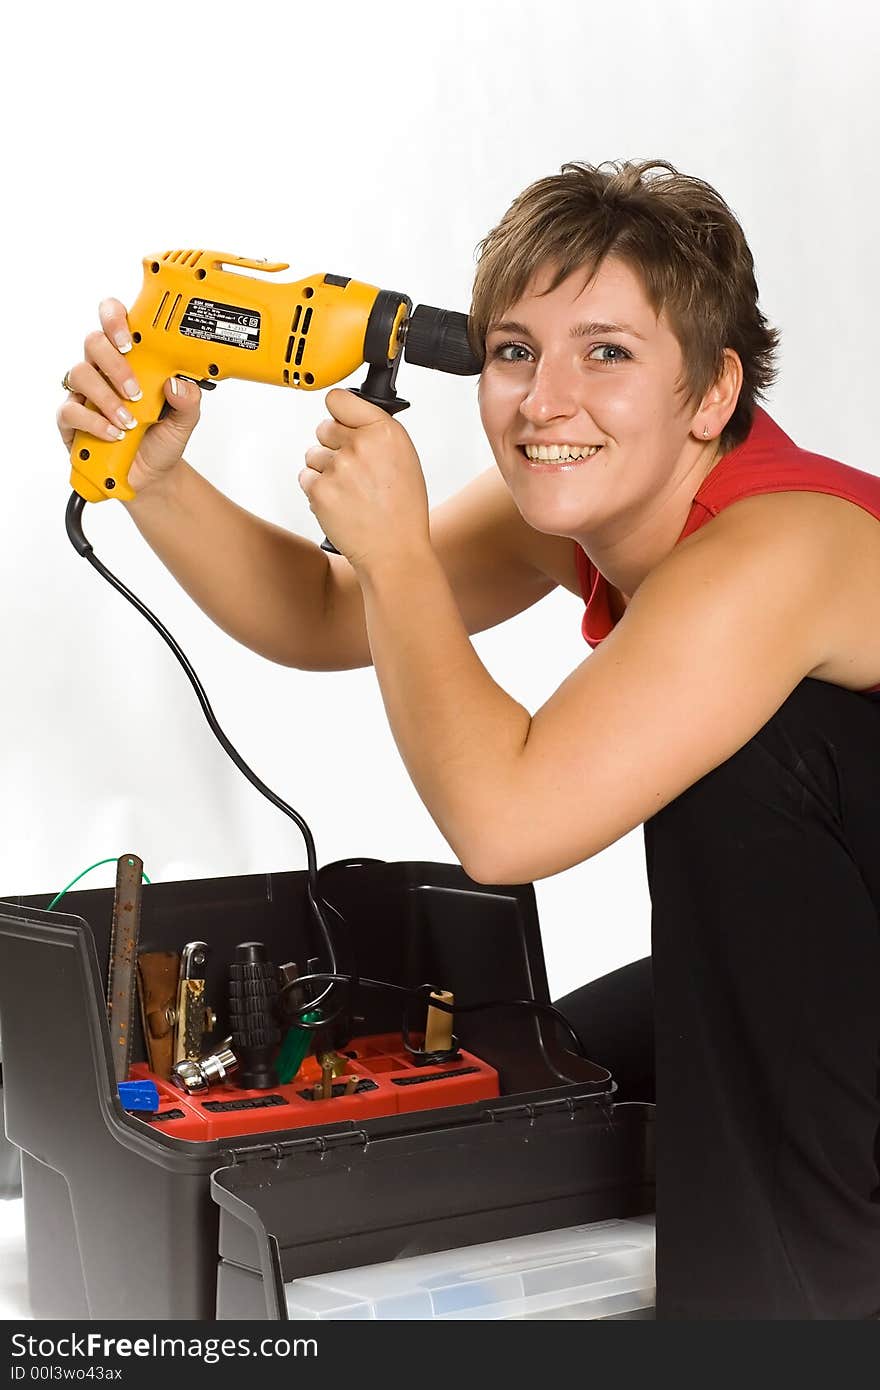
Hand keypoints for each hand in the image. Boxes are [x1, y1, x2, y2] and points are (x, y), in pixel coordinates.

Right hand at [57, 298, 200, 495]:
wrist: (152, 476)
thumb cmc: (162, 439)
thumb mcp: (185, 420)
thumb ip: (189, 400)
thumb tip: (178, 383)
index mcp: (131, 360)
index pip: (114, 322)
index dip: (115, 319)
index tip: (130, 341)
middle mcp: (103, 370)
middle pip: (93, 342)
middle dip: (115, 364)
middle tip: (135, 391)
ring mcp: (84, 393)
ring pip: (79, 373)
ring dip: (107, 398)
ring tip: (128, 422)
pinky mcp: (71, 419)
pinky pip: (70, 410)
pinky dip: (94, 423)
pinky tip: (113, 435)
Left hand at [299, 389, 430, 570]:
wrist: (394, 551)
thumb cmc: (402, 511)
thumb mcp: (404, 459)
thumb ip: (377, 433)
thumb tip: (352, 416)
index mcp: (385, 432)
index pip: (339, 399)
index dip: (339, 411)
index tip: (341, 418)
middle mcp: (360, 445)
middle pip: (323, 427)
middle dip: (333, 444)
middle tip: (353, 469)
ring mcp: (337, 468)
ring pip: (313, 454)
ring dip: (325, 469)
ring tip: (349, 490)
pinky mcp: (319, 490)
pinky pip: (305, 477)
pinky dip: (318, 489)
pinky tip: (340, 502)